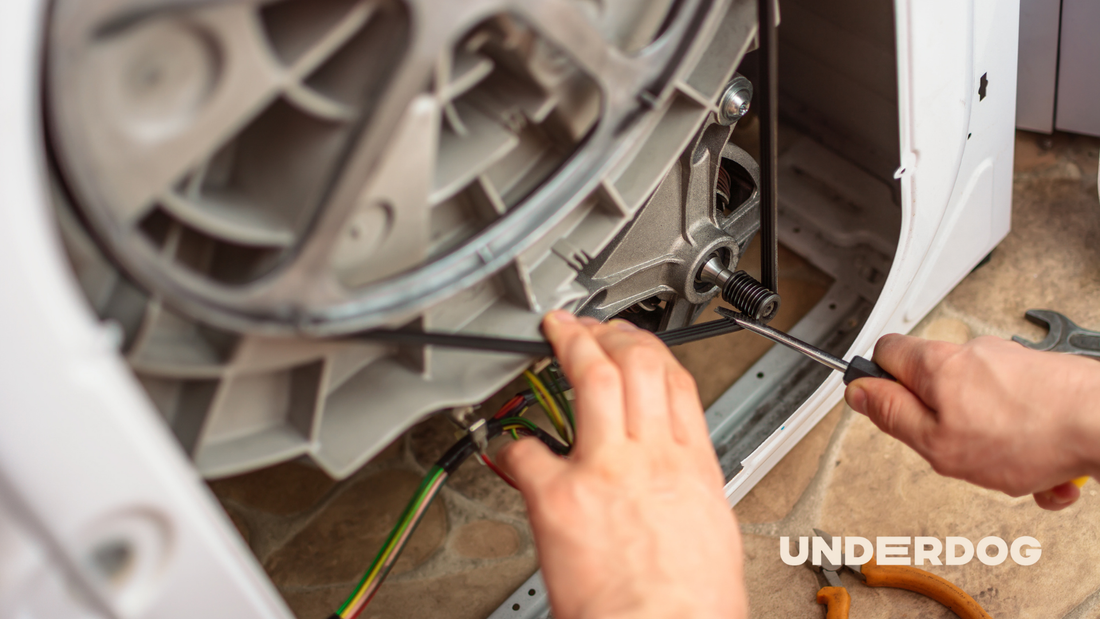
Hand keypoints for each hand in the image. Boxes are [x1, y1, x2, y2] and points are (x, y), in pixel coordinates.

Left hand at [498, 311, 746, 618]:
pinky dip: (511, 443)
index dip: (650, 349)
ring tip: (556, 334)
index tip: (633, 341)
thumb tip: (672, 483)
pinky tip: (505, 441)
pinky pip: (527, 451)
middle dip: (609, 334)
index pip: (675, 383)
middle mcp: (651, 458)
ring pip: (593, 380)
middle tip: (589, 326)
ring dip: (571, 347)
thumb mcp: (713, 534)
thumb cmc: (691, 608)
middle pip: (636, 365)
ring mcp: (605, 470)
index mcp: (693, 468)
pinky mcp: (560, 497)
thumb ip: (687, 493)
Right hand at [845, 334, 1099, 509]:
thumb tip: (858, 392)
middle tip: (954, 450)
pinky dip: (1026, 445)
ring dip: (990, 443)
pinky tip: (1043, 470)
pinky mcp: (1042, 378)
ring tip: (1012, 469)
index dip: (877, 382)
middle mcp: (971, 353)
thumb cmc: (1028, 434)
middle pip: (934, 384)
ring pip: (979, 407)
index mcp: (936, 365)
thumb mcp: (937, 442)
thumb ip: (891, 416)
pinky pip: (1018, 416)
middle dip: (942, 424)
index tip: (884, 408)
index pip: (884, 352)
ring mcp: (1010, 363)